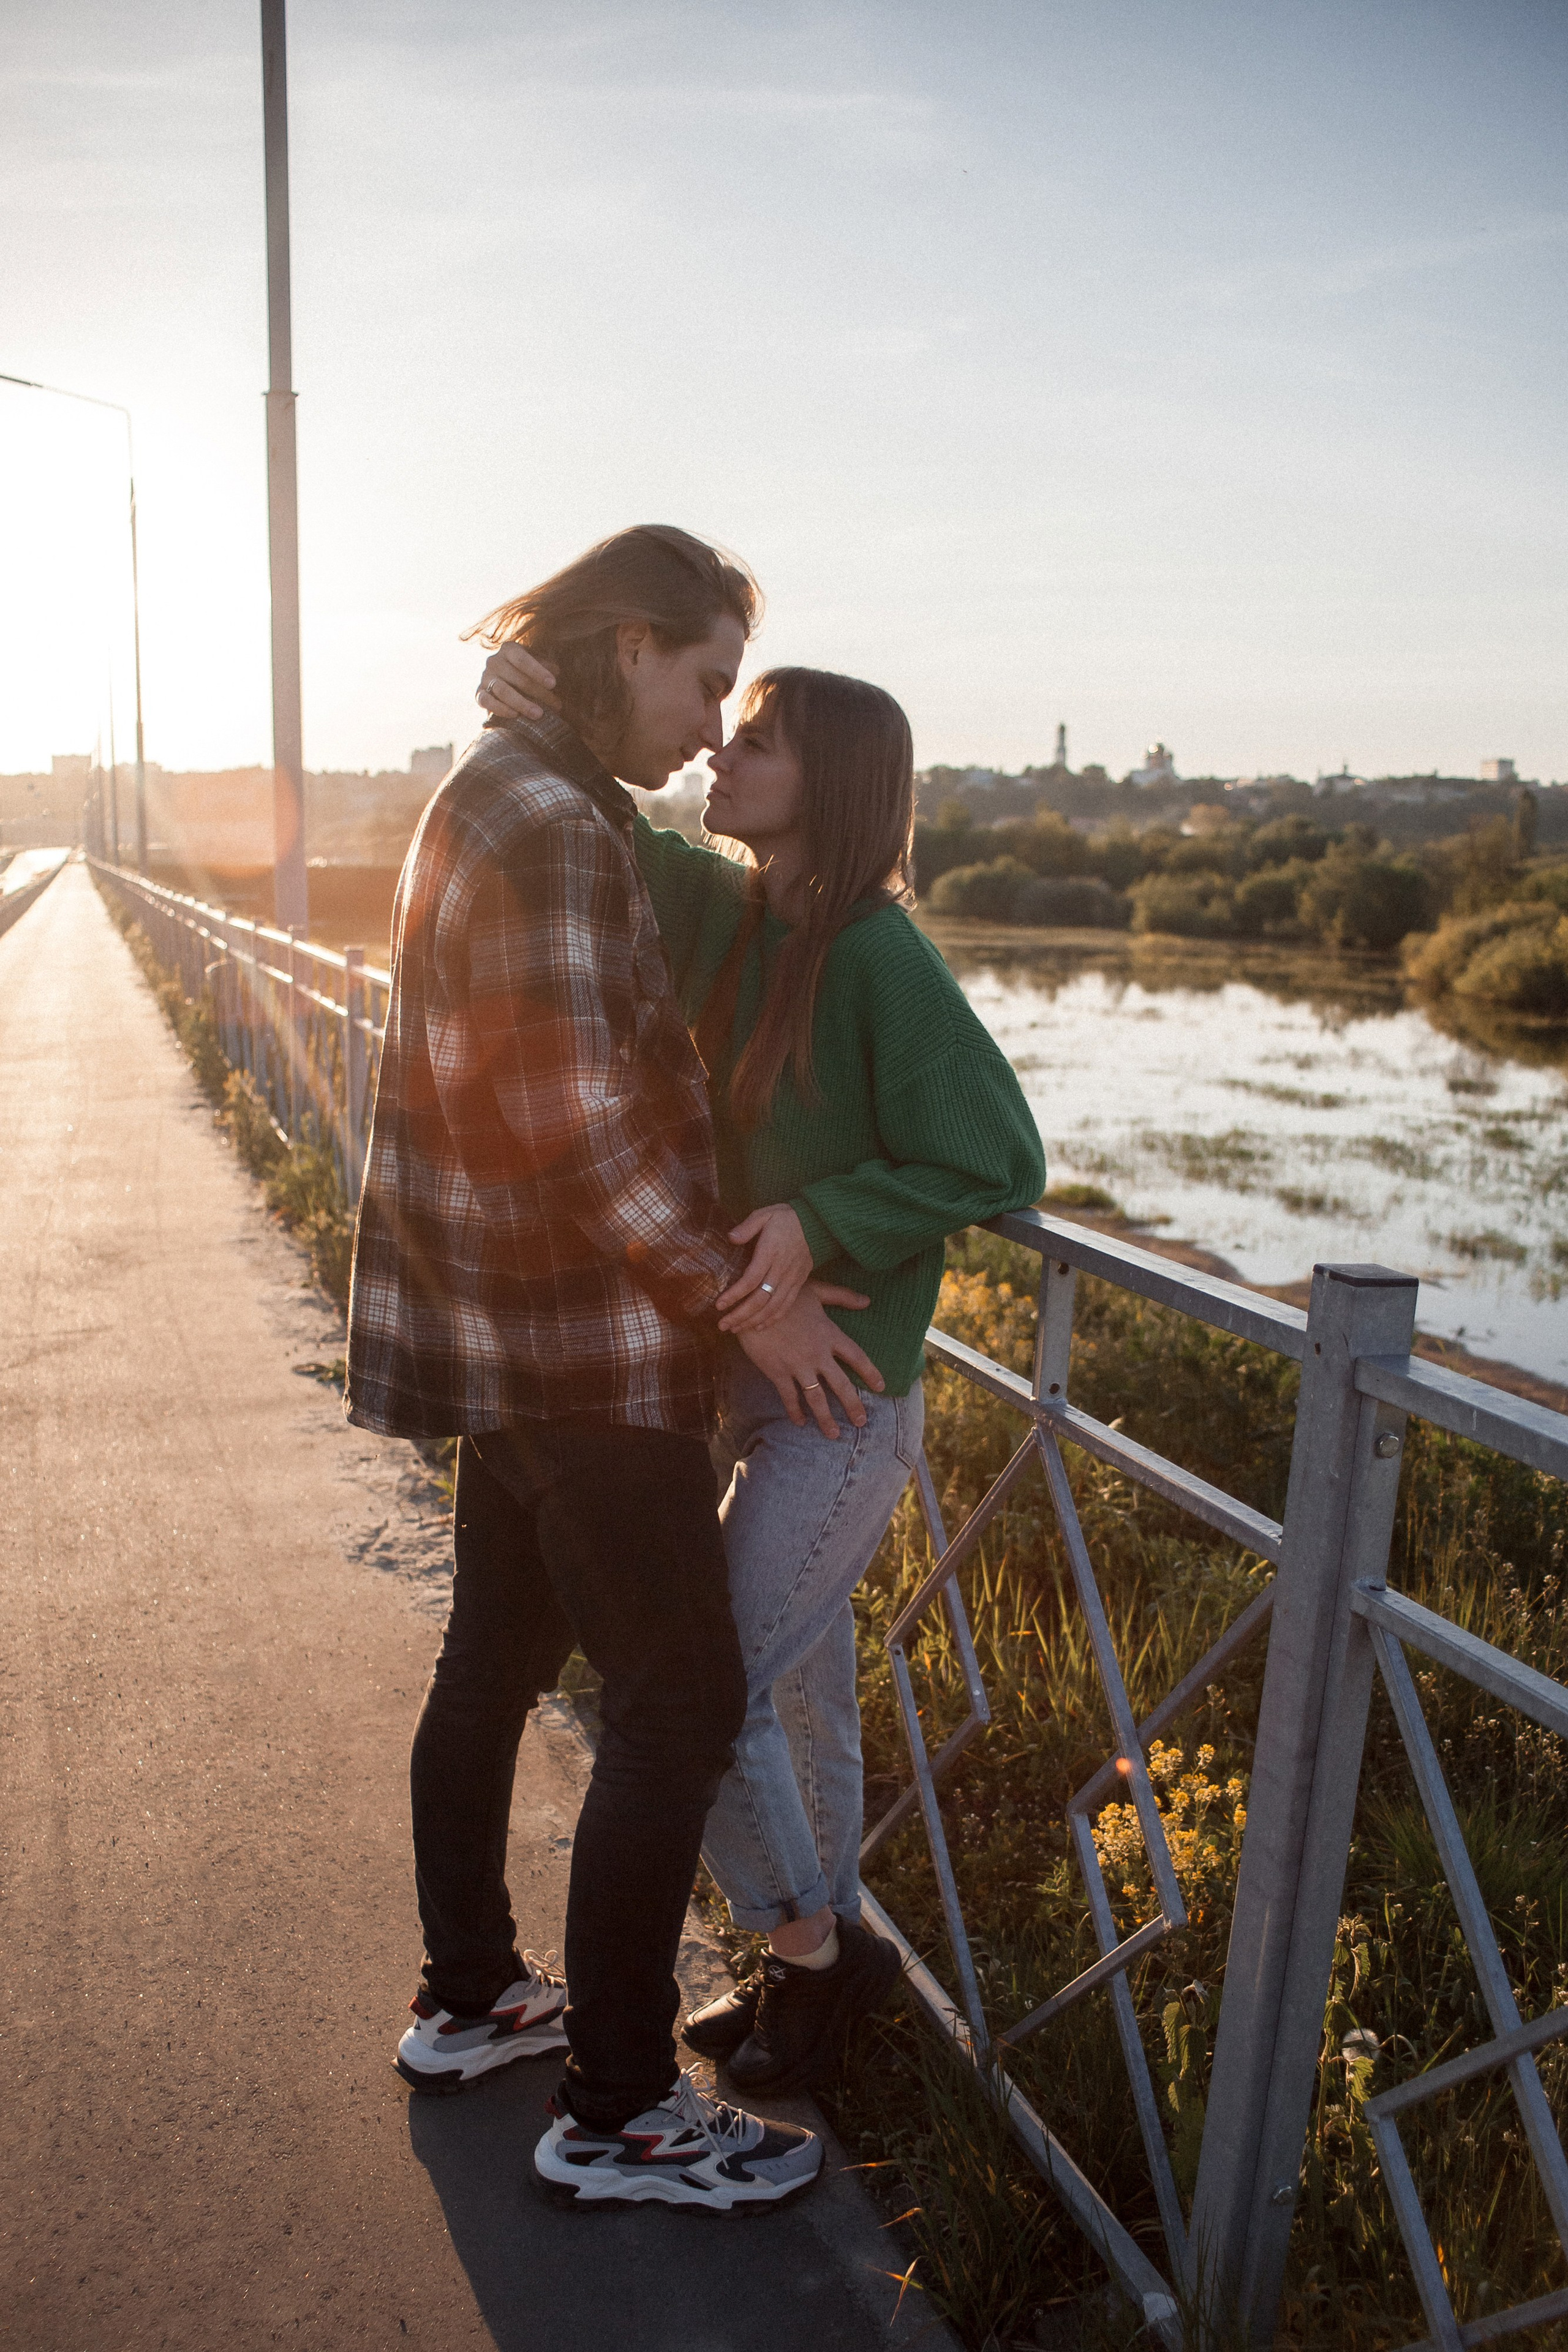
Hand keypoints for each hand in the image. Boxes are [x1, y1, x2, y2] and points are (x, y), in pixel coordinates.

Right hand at [477, 642, 560, 720]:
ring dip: (522, 704)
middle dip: (538, 693)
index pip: (522, 659)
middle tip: (555, 705)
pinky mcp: (478, 694)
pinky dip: (501, 709)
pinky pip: (486, 701)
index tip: (553, 684)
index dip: (538, 671)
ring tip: (538, 714)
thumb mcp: (537, 663)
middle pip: (517, 678)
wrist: (506, 683)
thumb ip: (546, 665)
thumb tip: (555, 671)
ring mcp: (485, 677)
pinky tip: (515, 715)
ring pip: (502, 691)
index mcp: (509, 649)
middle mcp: (494, 661)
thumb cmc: (527, 671)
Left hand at [717, 1204, 815, 1333]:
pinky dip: (772, 1319)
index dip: (734, 1295)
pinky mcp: (799, 1283)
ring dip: (753, 1321)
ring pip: (772, 1307)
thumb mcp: (765, 1214)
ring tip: (735, 1329)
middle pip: (760, 1299)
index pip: (751, 1280)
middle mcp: (781, 1269)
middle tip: (723, 1325)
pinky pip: (786, 1306)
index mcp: (770, 1252)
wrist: (817, 1222)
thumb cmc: (787, 1217)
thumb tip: (731, 1237)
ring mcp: (792, 1278)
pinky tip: (758, 1327)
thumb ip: (747, 1226)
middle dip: (740, 1315)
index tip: (719, 1305)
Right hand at [737, 1287, 883, 1439]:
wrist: (752, 1302)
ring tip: (834, 1435)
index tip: (881, 1387)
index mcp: (830, 1334)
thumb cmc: (785, 1294)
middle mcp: (817, 1354)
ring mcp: (798, 1365)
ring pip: (817, 1398)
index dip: (870, 1372)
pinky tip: (800, 1423)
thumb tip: (868, 1301)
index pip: (857, 1357)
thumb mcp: (816, 1290)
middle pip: (841, 1385)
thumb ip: (842, 1297)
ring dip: (826, 1418)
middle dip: (853, 1406)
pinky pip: (789, 1397)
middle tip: (862, 1422)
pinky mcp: (778, 1372)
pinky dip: (795, 1412)